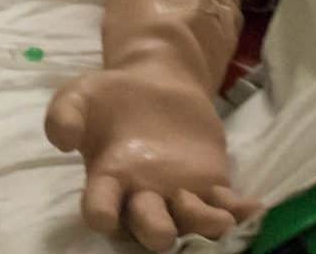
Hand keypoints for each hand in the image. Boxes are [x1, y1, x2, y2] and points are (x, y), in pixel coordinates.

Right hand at [46, 60, 262, 251]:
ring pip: (189, 220)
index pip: (100, 206)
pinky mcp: (208, 184)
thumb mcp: (80, 95)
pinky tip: (253, 209)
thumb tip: (62, 139)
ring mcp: (177, 194)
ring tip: (218, 222)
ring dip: (202, 224)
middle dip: (155, 231)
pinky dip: (238, 210)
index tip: (103, 216)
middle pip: (147, 224)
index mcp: (106, 181)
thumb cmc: (111, 95)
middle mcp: (141, 197)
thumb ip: (64, 114)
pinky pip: (223, 204)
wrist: (154, 82)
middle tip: (163, 233)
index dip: (101, 214)